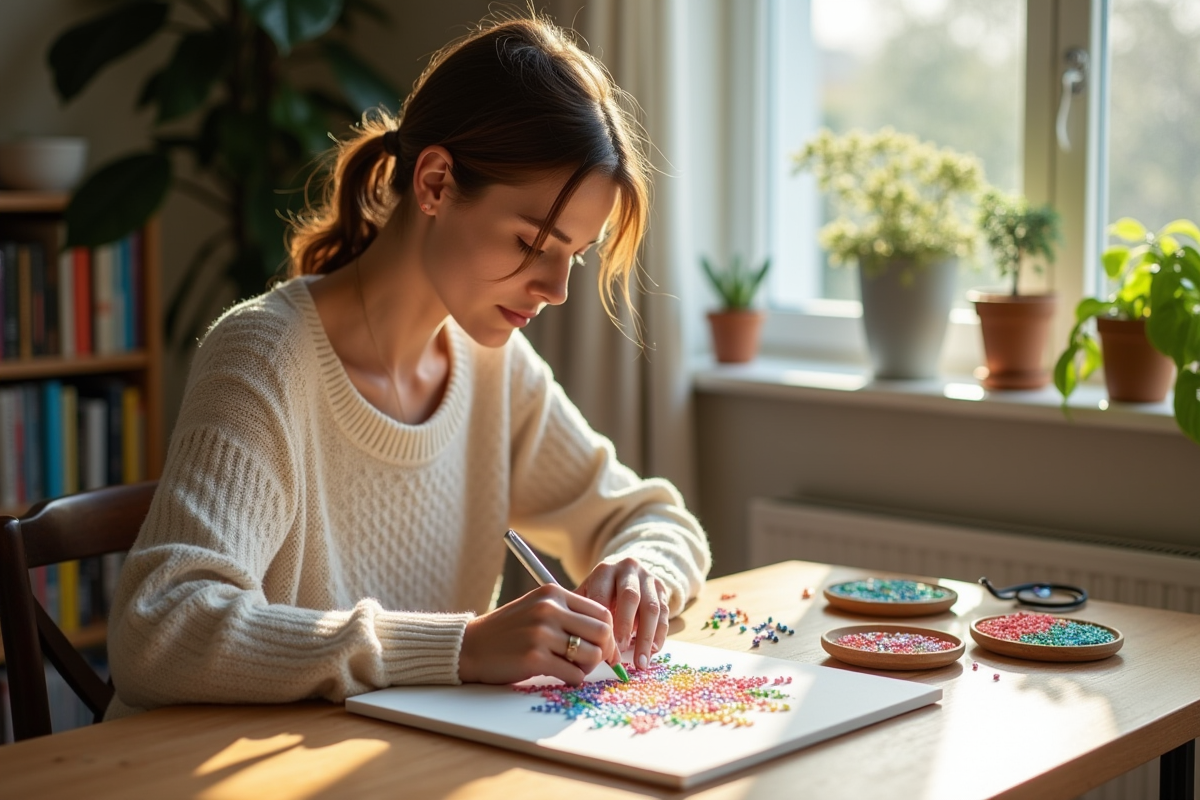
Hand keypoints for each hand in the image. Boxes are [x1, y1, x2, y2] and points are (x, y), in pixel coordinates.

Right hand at [458, 583, 616, 685]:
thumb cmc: (508, 631)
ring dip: (587, 667)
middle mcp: (549, 609)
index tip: (606, 648)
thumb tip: (608, 636)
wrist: (471, 646)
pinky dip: (573, 680)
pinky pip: (574, 674)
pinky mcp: (534, 657)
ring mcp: (541, 633)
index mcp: (553, 594)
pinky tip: (560, 676)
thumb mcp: (538, 609)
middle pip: (603, 633)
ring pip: (592, 655)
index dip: (610, 634)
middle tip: (592, 662)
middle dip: (604, 652)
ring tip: (572, 668)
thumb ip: (568, 615)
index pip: (602, 612)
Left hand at [576, 557, 668, 671]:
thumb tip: (575, 645)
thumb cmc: (601, 591)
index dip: (603, 623)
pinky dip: (659, 634)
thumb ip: (582, 613)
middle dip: (625, 627)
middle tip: (621, 652)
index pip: (603, 596)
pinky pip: (665, 613)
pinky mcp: (662, 588)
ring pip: (651, 607)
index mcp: (605, 570)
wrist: (626, 572)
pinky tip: (653, 651)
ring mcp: (648, 578)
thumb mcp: (587, 593)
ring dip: (646, 637)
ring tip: (640, 662)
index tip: (601, 647)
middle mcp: (628, 570)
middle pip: (630, 597)